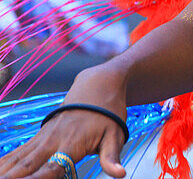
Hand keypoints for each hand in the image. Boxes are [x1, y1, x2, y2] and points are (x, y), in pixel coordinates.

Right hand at [0, 67, 127, 178]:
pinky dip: (6, 161)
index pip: (51, 168)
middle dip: (12, 177)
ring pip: (18, 158)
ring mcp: (43, 137)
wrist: (99, 84)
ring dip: (5, 170)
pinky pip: (18, 151)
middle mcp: (52, 141)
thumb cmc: (109, 112)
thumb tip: (119, 173)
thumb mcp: (116, 134)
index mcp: (71, 143)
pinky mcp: (39, 135)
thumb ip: (111, 156)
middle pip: (27, 165)